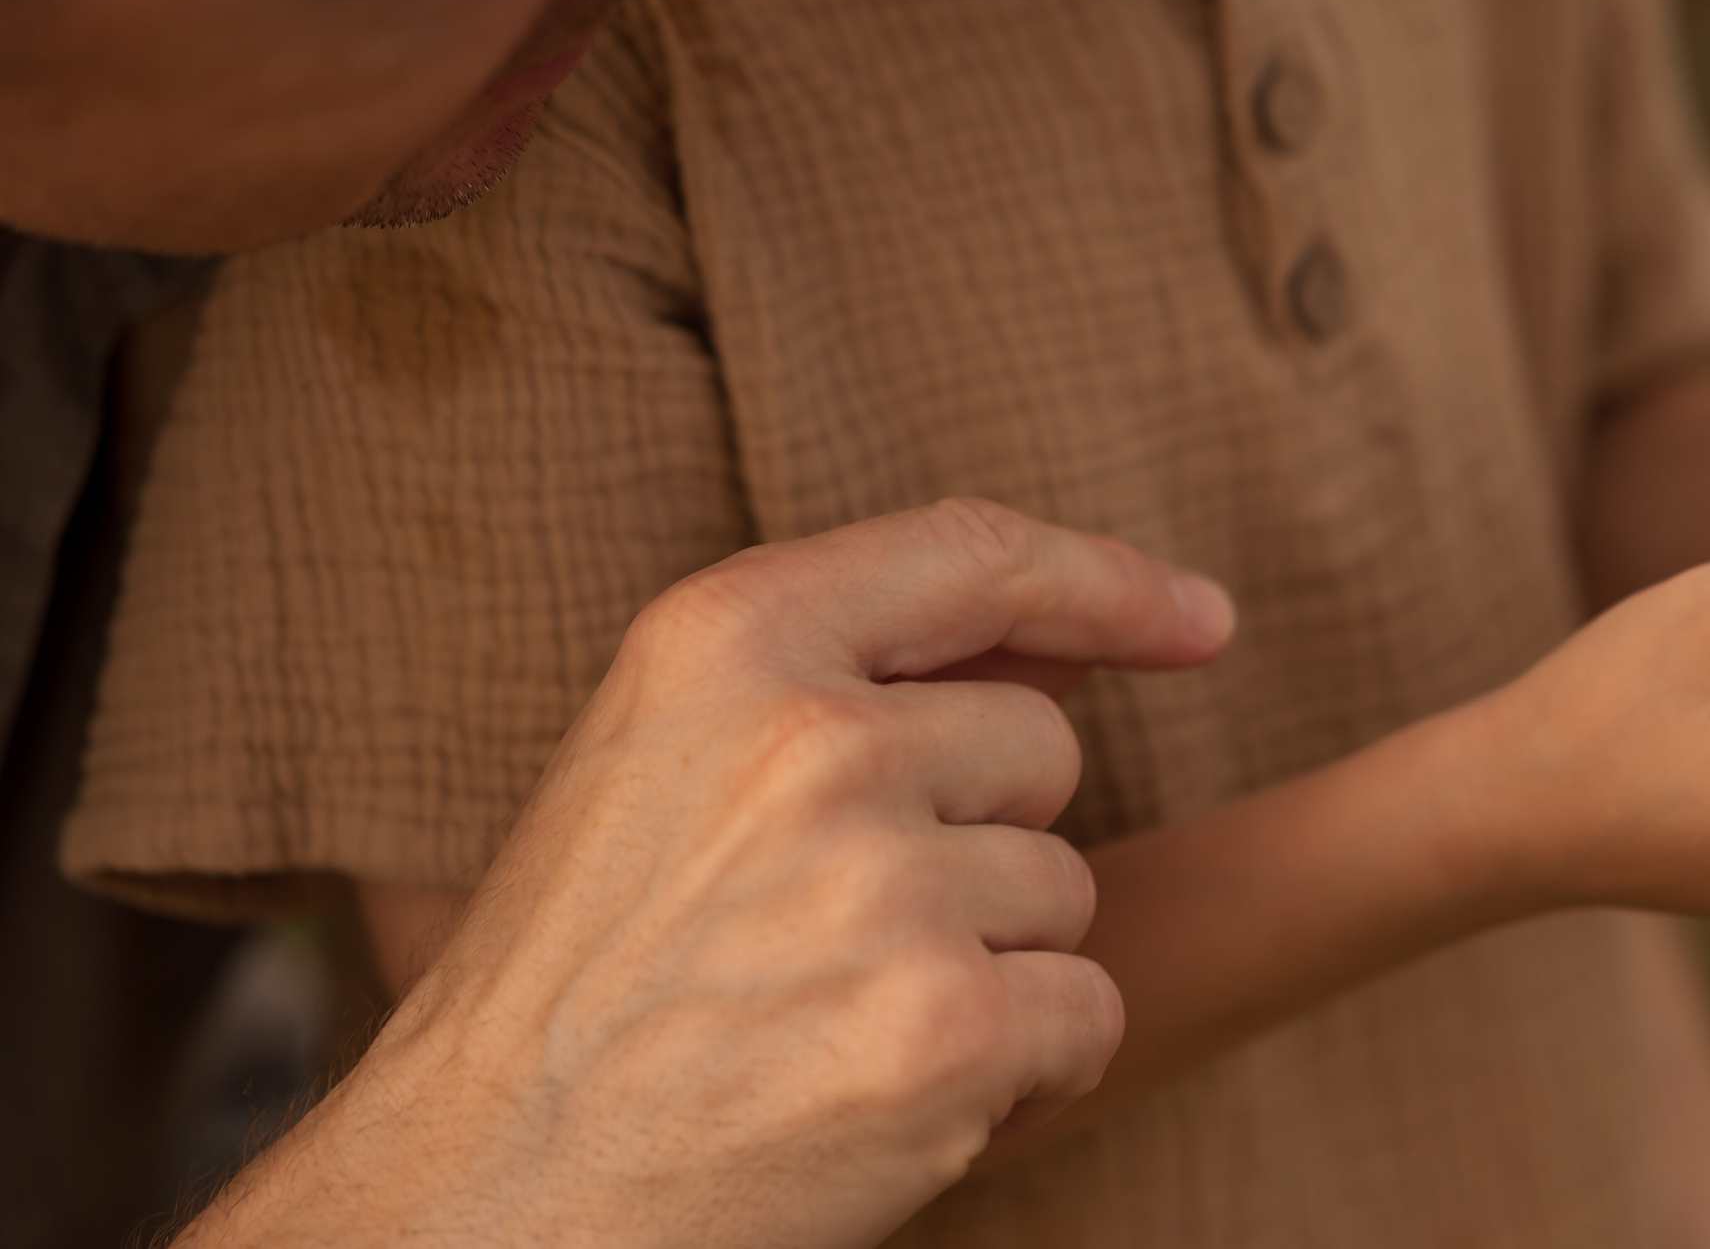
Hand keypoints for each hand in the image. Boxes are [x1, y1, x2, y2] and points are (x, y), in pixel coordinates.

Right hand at [183, 500, 1231, 1248]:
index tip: (1198, 620)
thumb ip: (855, 676)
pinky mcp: (943, 1028)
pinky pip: (1088, 1011)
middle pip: (1042, 747)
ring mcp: (882, 883)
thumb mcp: (666, 765)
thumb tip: (1073, 644)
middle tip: (830, 933)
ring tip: (828, 1018)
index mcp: (726, 639)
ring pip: (1063, 891)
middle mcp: (809, 738)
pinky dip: (1024, 1068)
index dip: (1107, 581)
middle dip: (985, 839)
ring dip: (990, 966)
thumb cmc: (581, 984)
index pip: (974, 551)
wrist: (486, 1198)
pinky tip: (885, 1096)